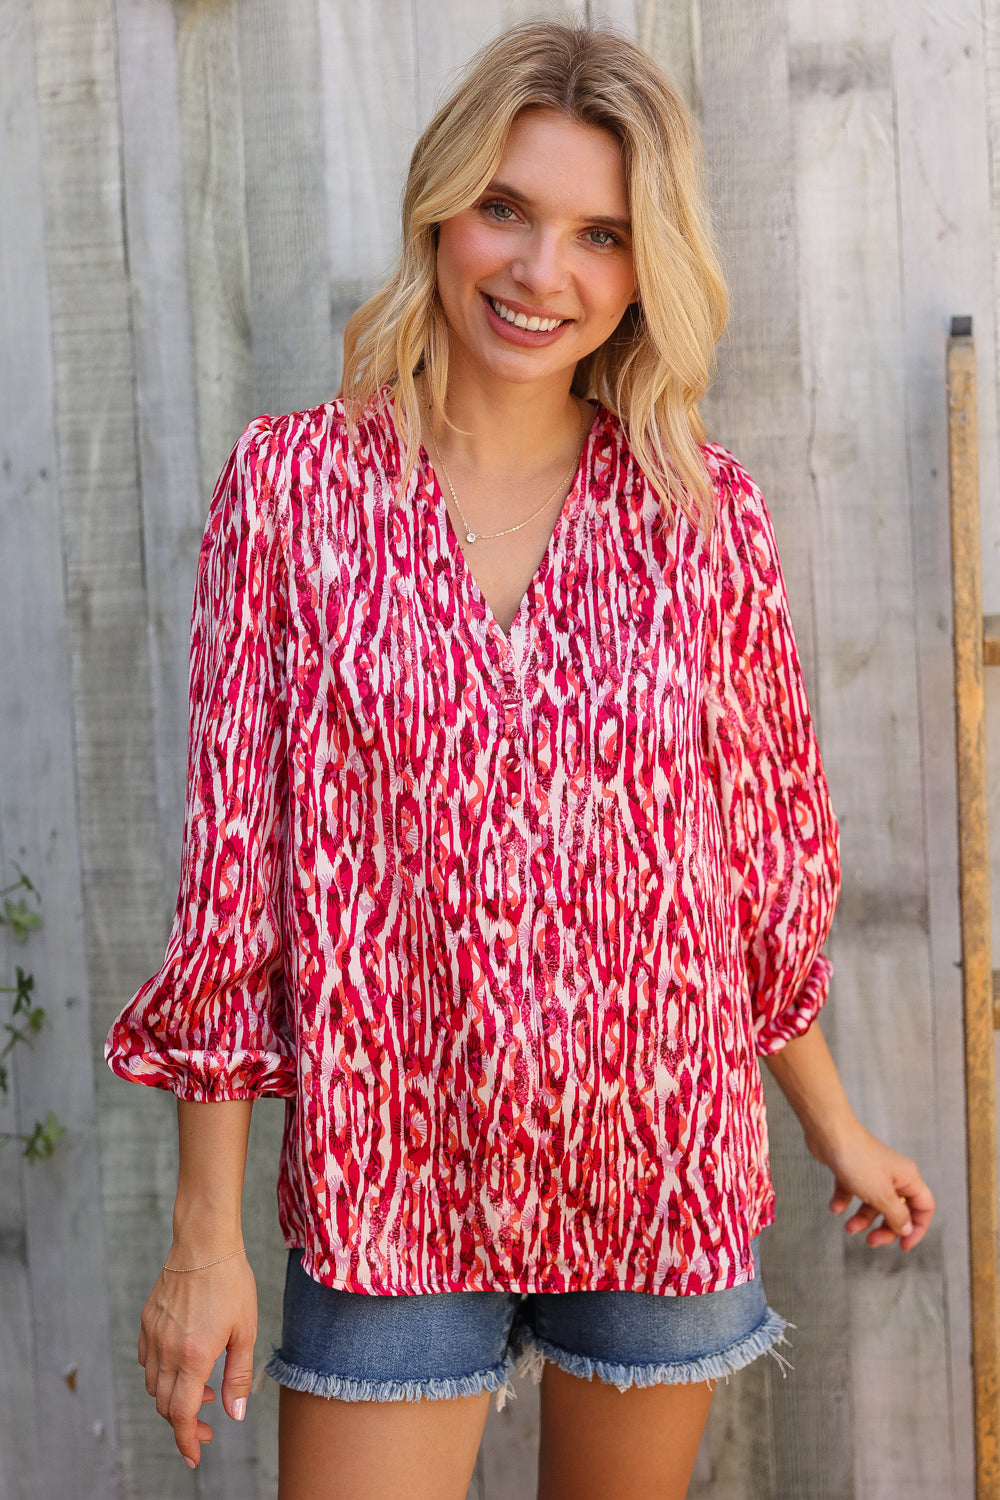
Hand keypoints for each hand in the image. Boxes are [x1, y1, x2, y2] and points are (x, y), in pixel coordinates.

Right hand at [138, 1248, 256, 1469]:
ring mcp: (153, 1334)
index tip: (194, 1456)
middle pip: (165, 1404)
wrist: (205, 1242)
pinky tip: (183, 1361)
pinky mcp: (147, 1320)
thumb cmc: (231, 1281)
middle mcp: (167, 1349)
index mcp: (193, 1355)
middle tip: (207, 1423)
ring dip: (174, 1396)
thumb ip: (238, 1375)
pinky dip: (162, 1373)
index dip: (187, 1441)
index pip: (181, 1414)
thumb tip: (234, 1414)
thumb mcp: (245, 1330)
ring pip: (154, 1384)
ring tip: (203, 1387)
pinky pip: (147, 1360)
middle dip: (184, 1422)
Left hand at [805, 1120, 935, 1250]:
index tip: (903, 1246)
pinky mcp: (852, 1168)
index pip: (924, 1208)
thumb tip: (906, 1229)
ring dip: (862, 1218)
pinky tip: (835, 1206)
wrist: (829, 1133)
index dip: (917, 1229)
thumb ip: (897, 1216)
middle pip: (897, 1210)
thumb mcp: (882, 1196)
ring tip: (849, 1227)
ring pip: (873, 1203)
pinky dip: (845, 1201)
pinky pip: (853, 1191)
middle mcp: (893, 1174)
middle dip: (885, 1228)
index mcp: (908, 1178)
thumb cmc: (857, 1159)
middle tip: (871, 1240)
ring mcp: (872, 1171)